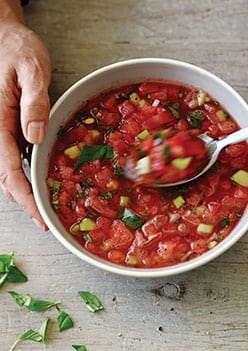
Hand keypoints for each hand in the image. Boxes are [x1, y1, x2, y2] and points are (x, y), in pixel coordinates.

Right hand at [0, 1, 50, 228]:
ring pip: (8, 171)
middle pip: (5, 178)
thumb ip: (34, 101)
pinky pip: (13, 158)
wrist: (5, 37)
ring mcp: (0, 131)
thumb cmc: (16, 49)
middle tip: (46, 221)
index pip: (8, 171)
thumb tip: (35, 135)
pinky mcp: (8, 128)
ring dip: (24, 192)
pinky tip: (41, 182)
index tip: (40, 217)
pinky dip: (26, 176)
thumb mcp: (30, 68)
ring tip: (45, 209)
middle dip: (25, 203)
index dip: (24, 198)